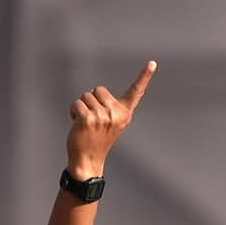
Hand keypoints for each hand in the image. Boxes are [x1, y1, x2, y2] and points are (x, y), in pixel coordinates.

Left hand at [66, 60, 155, 178]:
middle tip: (92, 118)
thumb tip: (96, 92)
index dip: (144, 76)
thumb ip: (110, 109)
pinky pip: (77, 103)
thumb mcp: (111, 124)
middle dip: (91, 100)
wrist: (88, 161)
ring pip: (86, 96)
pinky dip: (73, 110)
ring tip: (84, 123)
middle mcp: (116, 114)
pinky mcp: (88, 119)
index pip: (136, 92)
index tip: (152, 63)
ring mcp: (102, 116)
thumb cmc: (97, 140)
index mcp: (125, 113)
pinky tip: (76, 122)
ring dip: (81, 106)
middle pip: (98, 90)